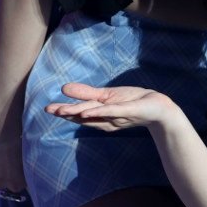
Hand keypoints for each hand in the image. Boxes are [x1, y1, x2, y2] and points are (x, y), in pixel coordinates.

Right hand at [0, 130, 25, 194]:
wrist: (5, 131)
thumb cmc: (21, 144)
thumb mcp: (27, 161)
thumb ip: (24, 171)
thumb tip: (23, 172)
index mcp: (16, 184)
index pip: (14, 186)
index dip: (14, 177)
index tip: (14, 169)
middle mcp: (0, 183)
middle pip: (0, 183)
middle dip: (1, 174)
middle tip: (3, 161)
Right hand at [43, 82, 178, 132]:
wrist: (157, 107)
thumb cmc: (132, 101)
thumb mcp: (107, 95)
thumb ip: (87, 93)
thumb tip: (64, 88)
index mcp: (100, 114)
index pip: (80, 113)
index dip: (64, 111)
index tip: (49, 109)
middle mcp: (105, 118)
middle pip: (83, 116)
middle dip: (67, 114)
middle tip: (50, 110)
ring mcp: (116, 116)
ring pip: (94, 115)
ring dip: (78, 113)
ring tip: (62, 111)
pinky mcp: (127, 111)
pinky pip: (112, 112)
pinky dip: (100, 112)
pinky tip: (88, 112)